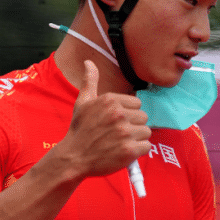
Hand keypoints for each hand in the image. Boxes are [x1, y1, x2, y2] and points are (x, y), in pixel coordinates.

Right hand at [60, 60, 151, 178]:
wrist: (73, 157)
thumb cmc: (79, 130)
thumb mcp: (83, 102)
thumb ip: (90, 81)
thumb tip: (89, 62)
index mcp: (111, 100)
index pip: (137, 104)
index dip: (128, 114)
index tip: (116, 122)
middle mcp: (119, 114)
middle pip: (143, 117)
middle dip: (134, 126)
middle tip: (118, 134)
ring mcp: (124, 132)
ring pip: (146, 132)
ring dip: (137, 139)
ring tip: (121, 143)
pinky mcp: (129, 150)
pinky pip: (146, 146)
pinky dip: (138, 151)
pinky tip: (125, 152)